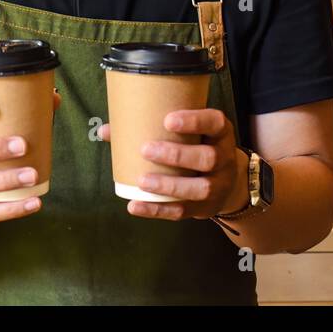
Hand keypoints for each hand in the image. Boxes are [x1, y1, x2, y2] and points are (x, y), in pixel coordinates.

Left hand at [97, 108, 246, 221]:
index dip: (194, 121)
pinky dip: (157, 210)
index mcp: (220, 133)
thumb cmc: (196, 146)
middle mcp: (225, 158)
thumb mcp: (188, 133)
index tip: (167, 120)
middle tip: (146, 149)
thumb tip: (106, 129)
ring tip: (142, 181)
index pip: (214, 122)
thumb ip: (151, 126)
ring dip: (169, 185)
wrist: (226, 181)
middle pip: (208, 158)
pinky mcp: (205, 208)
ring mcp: (219, 186)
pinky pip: (183, 211)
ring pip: (200, 188)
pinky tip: (135, 205)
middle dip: (177, 155)